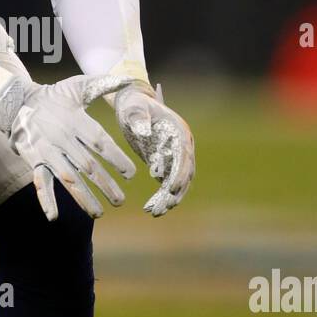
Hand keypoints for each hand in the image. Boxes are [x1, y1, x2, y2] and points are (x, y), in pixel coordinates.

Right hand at [0, 68, 135, 220]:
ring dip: (83, 198)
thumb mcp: (78, 86)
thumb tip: (130, 80)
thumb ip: (105, 84)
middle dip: (105, 185)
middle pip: (88, 166)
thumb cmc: (53, 96)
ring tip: (99, 213)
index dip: (116, 159)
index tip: (131, 174)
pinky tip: (53, 217)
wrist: (16, 101)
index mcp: (76, 121)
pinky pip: (40, 182)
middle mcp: (63, 138)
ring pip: (68, 179)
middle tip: (120, 200)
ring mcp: (48, 152)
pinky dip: (46, 200)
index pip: (100, 143)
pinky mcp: (35, 161)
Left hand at [113, 81, 194, 215]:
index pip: (184, 155)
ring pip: (177, 181)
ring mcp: (175, 155)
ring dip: (168, 198)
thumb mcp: (133, 108)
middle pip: (184, 172)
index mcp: (178, 131)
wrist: (131, 105)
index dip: (180, 172)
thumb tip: (144, 132)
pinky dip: (161, 196)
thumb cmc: (132, 104)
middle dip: (175, 191)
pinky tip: (150, 208)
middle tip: (163, 208)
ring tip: (154, 212)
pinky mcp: (165, 162)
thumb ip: (138, 118)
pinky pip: (166, 183)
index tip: (172, 188)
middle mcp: (182, 145)